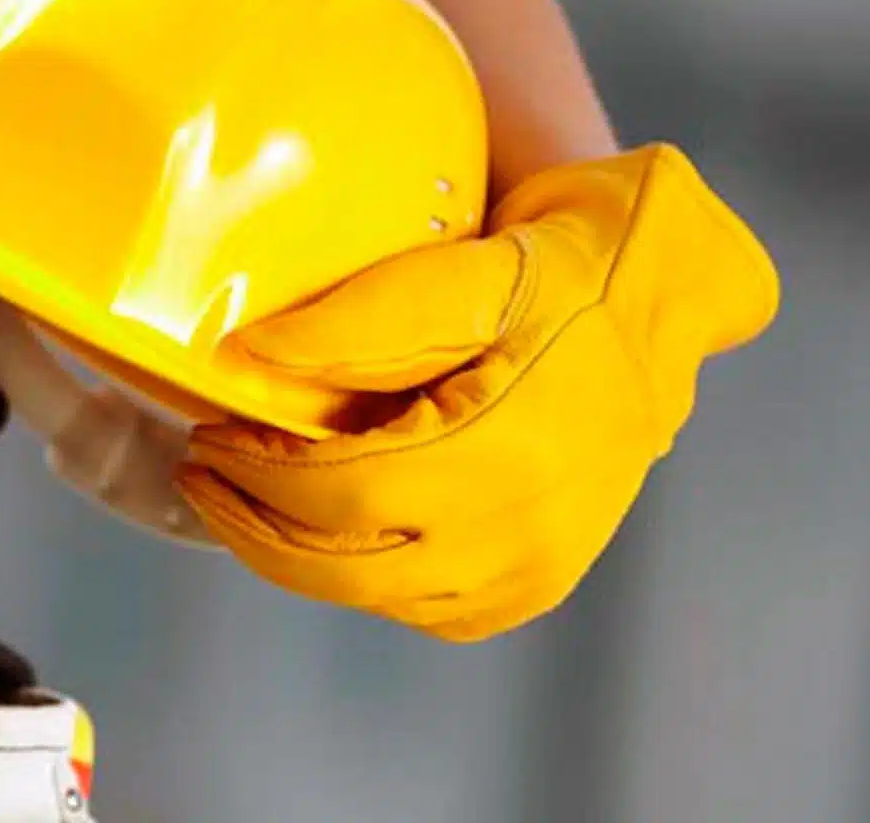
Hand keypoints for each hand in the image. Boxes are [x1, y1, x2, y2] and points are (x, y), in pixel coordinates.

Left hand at [174, 143, 779, 640]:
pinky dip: (364, 577)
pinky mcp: (540, 582)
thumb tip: (245, 356)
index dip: (257, 475)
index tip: (208, 434)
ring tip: (251, 495)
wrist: (667, 293)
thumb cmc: (569, 263)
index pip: (344, 493)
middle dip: (254, 526)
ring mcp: (539, 567)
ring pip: (378, 595)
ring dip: (299, 554)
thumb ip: (358, 321)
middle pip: (346, 565)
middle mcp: (528, 530)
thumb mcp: (466, 268)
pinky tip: (333, 528)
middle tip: (202, 473)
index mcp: (510, 450)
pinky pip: (426, 607)